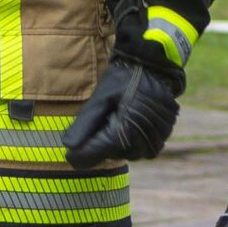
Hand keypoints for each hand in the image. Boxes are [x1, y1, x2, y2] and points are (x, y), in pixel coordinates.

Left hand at [64, 54, 182, 168]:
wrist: (158, 70)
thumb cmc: (126, 79)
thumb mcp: (101, 97)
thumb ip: (85, 123)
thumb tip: (68, 146)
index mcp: (123, 134)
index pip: (91, 156)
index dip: (77, 154)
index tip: (69, 150)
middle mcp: (140, 145)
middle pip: (107, 155)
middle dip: (99, 142)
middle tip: (103, 116)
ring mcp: (152, 145)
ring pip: (122, 152)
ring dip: (114, 141)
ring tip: (117, 115)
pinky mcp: (159, 143)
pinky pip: (137, 148)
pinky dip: (128, 139)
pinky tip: (129, 119)